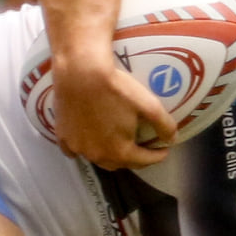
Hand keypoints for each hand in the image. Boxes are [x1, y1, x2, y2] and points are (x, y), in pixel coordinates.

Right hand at [51, 58, 175, 169]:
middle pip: (119, 163)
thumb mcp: (148, 104)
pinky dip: (83, 148)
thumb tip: (172, 138)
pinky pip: (74, 150)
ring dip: (108, 154)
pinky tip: (86, 140)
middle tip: (140, 147)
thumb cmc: (115, 87)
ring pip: (97, 158)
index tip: (163, 150)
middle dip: (132, 158)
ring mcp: (78, 148)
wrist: (80, 72)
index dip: (156, 156)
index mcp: (120, 151)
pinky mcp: (63, 137)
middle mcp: (98, 155)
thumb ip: (164, 124)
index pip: (143, 161)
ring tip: (115, 143)